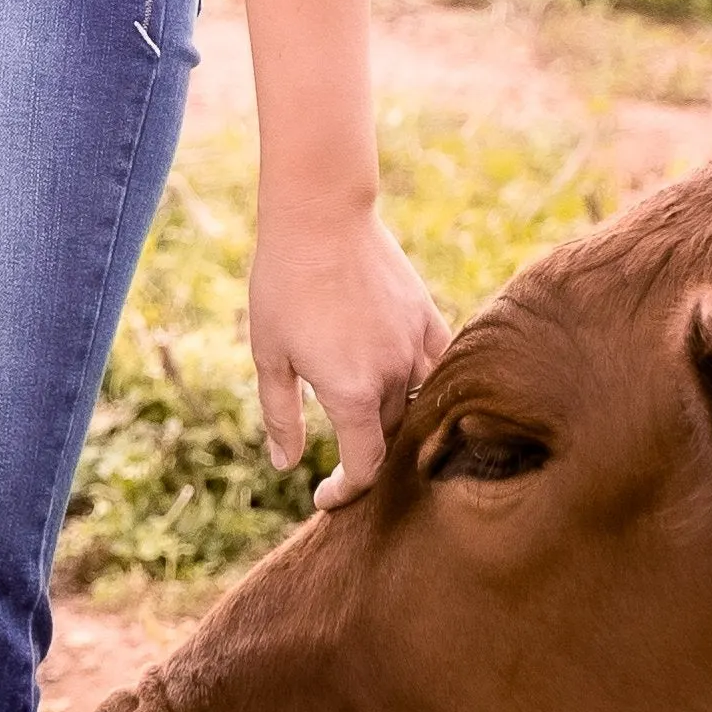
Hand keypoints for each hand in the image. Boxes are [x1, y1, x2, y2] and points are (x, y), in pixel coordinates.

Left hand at [250, 198, 446, 490]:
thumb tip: (286, 465)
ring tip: (377, 428)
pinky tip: (414, 391)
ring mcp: (416, 345)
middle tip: (343, 461)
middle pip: (392, 437)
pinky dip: (431, 388)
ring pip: (422, 406)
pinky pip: (442, 367)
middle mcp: (393, 375)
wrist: (319, 216)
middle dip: (369, 456)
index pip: (365, 465)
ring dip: (402, 424)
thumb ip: (281, 415)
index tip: (324, 495)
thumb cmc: (283, 285)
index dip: (347, 490)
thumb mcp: (270, 355)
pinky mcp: (428, 318)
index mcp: (351, 392)